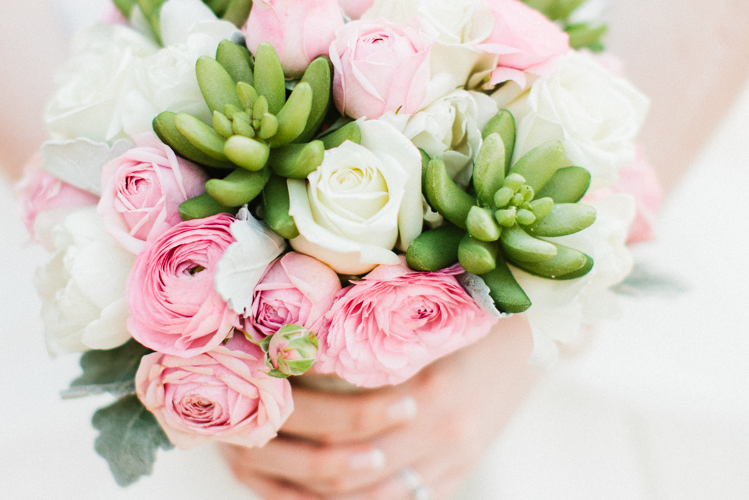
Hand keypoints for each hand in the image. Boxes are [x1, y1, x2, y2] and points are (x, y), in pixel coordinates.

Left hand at [221, 314, 537, 498]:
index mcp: (432, 392)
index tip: (268, 411)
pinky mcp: (459, 473)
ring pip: (378, 499)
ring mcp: (454, 460)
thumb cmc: (476, 316)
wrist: (536, 337)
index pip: (352, 427)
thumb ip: (379, 336)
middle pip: (358, 469)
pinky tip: (336, 493)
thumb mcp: (432, 318)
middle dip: (307, 465)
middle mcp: (443, 435)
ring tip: (287, 480)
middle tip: (260, 453)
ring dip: (331, 493)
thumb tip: (309, 341)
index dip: (306, 425)